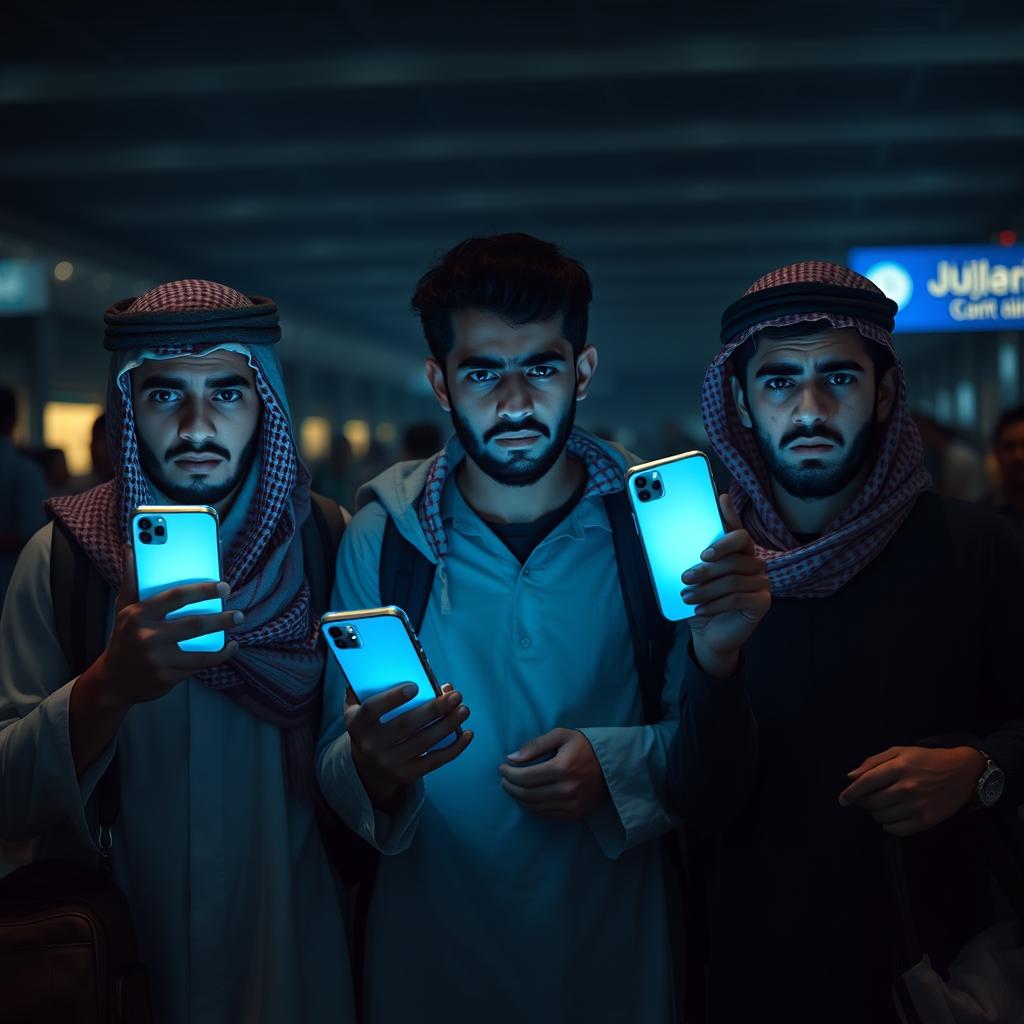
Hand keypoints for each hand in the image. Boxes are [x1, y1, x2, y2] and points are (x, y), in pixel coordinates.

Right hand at [70, 549, 240, 773]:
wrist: (112, 681)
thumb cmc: (124, 638)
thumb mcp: (124, 608)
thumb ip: (131, 579)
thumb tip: (131, 548)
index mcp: (138, 614)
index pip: (176, 597)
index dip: (203, 590)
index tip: (224, 587)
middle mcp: (147, 636)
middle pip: (193, 624)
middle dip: (221, 619)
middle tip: (238, 614)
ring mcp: (157, 659)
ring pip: (200, 649)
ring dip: (223, 641)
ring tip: (236, 631)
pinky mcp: (166, 677)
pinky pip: (198, 666)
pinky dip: (217, 657)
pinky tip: (228, 648)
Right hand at [347, 682, 472, 811]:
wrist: (367, 769)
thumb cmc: (370, 726)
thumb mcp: (360, 708)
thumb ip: (370, 687)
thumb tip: (405, 669)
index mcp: (357, 724)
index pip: (372, 709)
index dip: (393, 697)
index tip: (415, 686)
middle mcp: (371, 745)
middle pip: (406, 725)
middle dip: (433, 709)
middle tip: (455, 695)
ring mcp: (389, 762)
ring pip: (423, 743)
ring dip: (447, 725)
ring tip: (464, 709)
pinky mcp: (406, 775)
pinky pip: (434, 761)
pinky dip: (453, 748)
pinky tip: (466, 733)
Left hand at [499, 728, 606, 818]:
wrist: (612, 764)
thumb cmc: (583, 746)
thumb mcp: (561, 735)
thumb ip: (535, 745)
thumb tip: (512, 758)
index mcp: (563, 767)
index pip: (526, 777)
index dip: (509, 774)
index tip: (502, 768)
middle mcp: (568, 789)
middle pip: (528, 794)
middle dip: (510, 787)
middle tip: (504, 780)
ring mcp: (573, 804)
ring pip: (535, 806)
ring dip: (519, 798)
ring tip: (512, 788)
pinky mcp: (576, 813)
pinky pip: (547, 814)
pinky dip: (533, 806)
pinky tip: (527, 797)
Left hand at [683, 494, 770, 678]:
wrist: (709, 633)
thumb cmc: (702, 601)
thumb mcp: (694, 580)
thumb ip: (693, 560)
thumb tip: (676, 544)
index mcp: (738, 552)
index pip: (737, 529)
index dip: (731, 514)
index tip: (718, 502)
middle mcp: (754, 563)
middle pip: (734, 557)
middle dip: (706, 568)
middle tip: (685, 577)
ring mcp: (762, 582)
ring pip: (733, 580)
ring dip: (706, 590)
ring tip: (686, 597)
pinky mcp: (763, 601)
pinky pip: (737, 599)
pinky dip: (715, 604)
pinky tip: (699, 609)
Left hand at [838, 745, 985, 835]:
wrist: (963, 772)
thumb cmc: (927, 759)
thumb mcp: (900, 751)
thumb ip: (873, 762)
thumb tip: (851, 776)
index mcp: (899, 768)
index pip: (866, 783)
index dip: (850, 793)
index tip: (843, 800)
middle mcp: (908, 788)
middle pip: (871, 802)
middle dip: (863, 802)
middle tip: (867, 798)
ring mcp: (918, 806)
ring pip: (881, 817)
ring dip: (876, 813)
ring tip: (883, 804)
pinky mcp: (927, 821)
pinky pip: (896, 830)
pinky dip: (888, 825)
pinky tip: (892, 815)